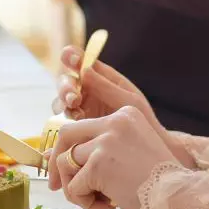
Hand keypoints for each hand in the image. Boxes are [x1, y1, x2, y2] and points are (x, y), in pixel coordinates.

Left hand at [47, 107, 182, 208]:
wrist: (181, 199)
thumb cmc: (162, 184)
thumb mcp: (134, 151)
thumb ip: (106, 147)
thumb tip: (67, 159)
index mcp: (125, 115)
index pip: (84, 125)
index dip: (70, 148)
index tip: (64, 169)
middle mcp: (114, 121)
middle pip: (67, 134)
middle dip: (55, 161)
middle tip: (55, 185)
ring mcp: (105, 141)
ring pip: (67, 163)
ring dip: (76, 188)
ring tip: (99, 201)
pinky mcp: (98, 164)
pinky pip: (74, 187)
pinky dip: (85, 202)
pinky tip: (108, 206)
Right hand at [53, 47, 193, 166]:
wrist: (147, 152)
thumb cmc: (144, 120)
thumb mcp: (128, 101)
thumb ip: (106, 86)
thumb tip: (83, 69)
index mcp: (100, 77)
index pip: (80, 61)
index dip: (72, 56)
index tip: (73, 59)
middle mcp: (86, 91)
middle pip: (66, 82)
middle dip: (66, 87)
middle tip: (73, 96)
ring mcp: (80, 109)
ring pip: (61, 102)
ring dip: (63, 104)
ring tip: (75, 110)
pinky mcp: (76, 130)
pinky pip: (63, 124)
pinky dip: (63, 125)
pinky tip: (72, 127)